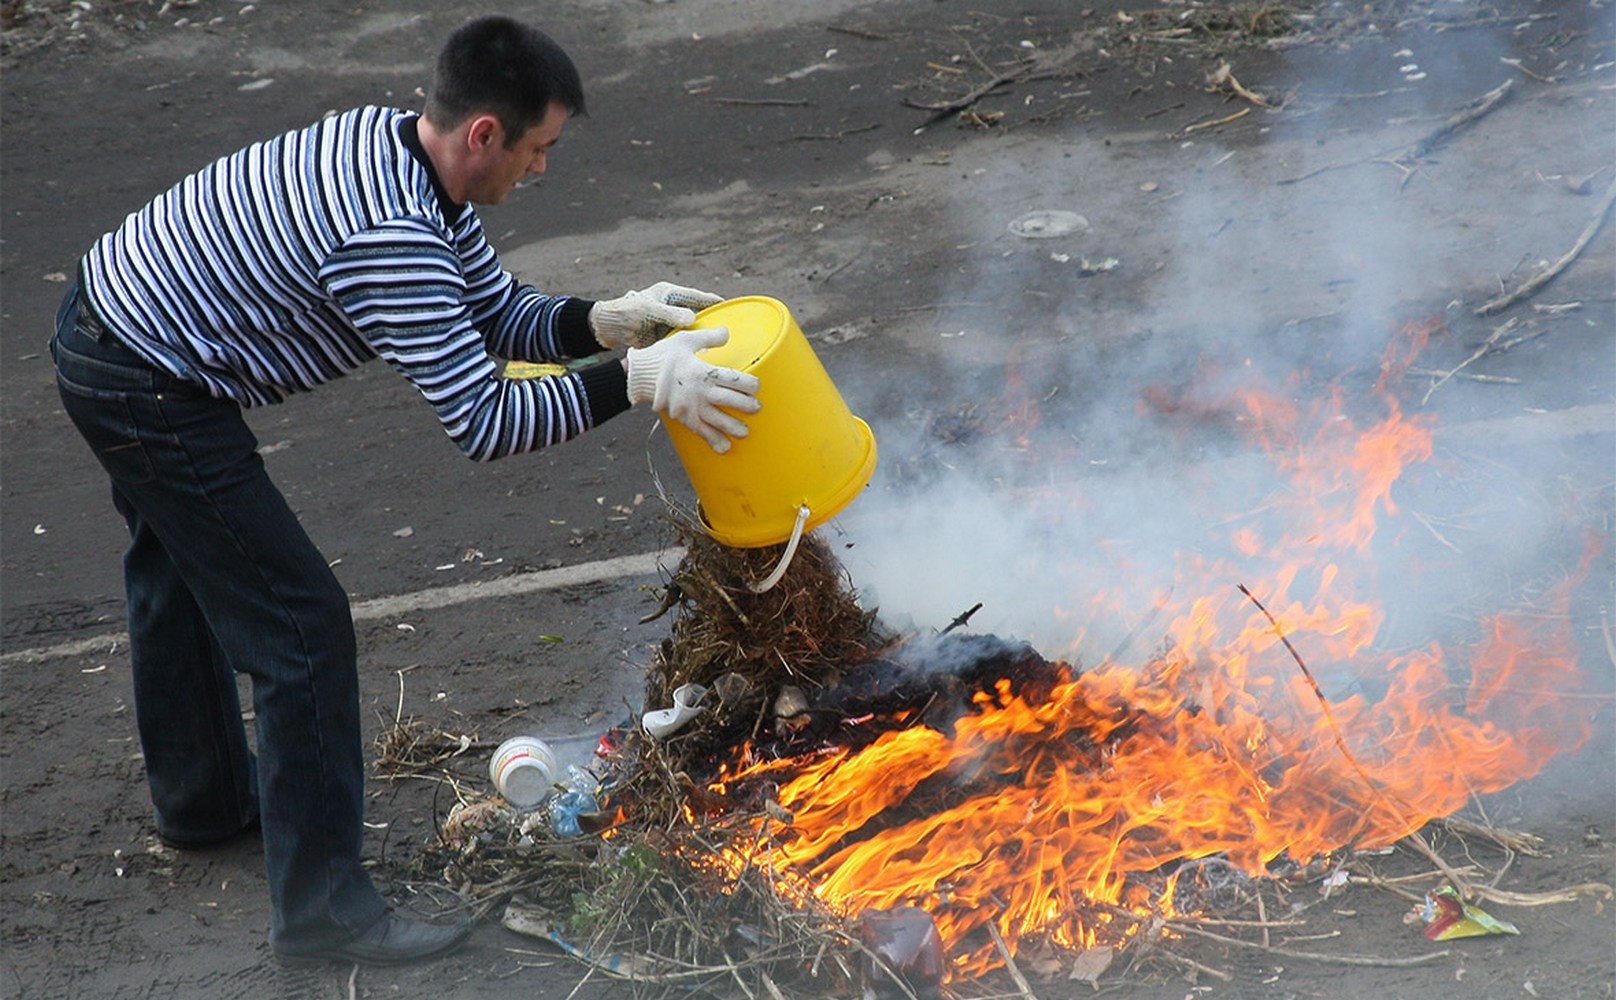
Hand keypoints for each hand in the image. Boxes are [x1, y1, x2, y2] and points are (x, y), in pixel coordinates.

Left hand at [589, 282, 722, 349]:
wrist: (606, 329)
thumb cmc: (624, 313)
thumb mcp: (648, 310)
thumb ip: (670, 314)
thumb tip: (693, 318)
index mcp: (669, 294)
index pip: (696, 296)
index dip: (712, 301)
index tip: (727, 305)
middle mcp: (672, 308)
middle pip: (697, 313)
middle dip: (710, 319)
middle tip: (728, 328)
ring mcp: (669, 323)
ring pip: (691, 329)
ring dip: (701, 335)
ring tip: (719, 343)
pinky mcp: (664, 337)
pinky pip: (681, 341)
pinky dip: (690, 346)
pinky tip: (701, 354)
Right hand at [625, 327, 760, 452]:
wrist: (639, 376)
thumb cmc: (664, 356)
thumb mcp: (685, 340)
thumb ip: (709, 338)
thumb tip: (727, 332)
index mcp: (703, 371)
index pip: (733, 379)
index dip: (749, 384)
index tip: (756, 386)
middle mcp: (700, 391)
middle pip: (729, 400)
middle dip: (746, 405)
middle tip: (756, 408)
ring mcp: (692, 407)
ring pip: (718, 420)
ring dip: (733, 427)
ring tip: (745, 432)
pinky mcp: (683, 418)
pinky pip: (701, 432)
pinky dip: (713, 440)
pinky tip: (725, 448)